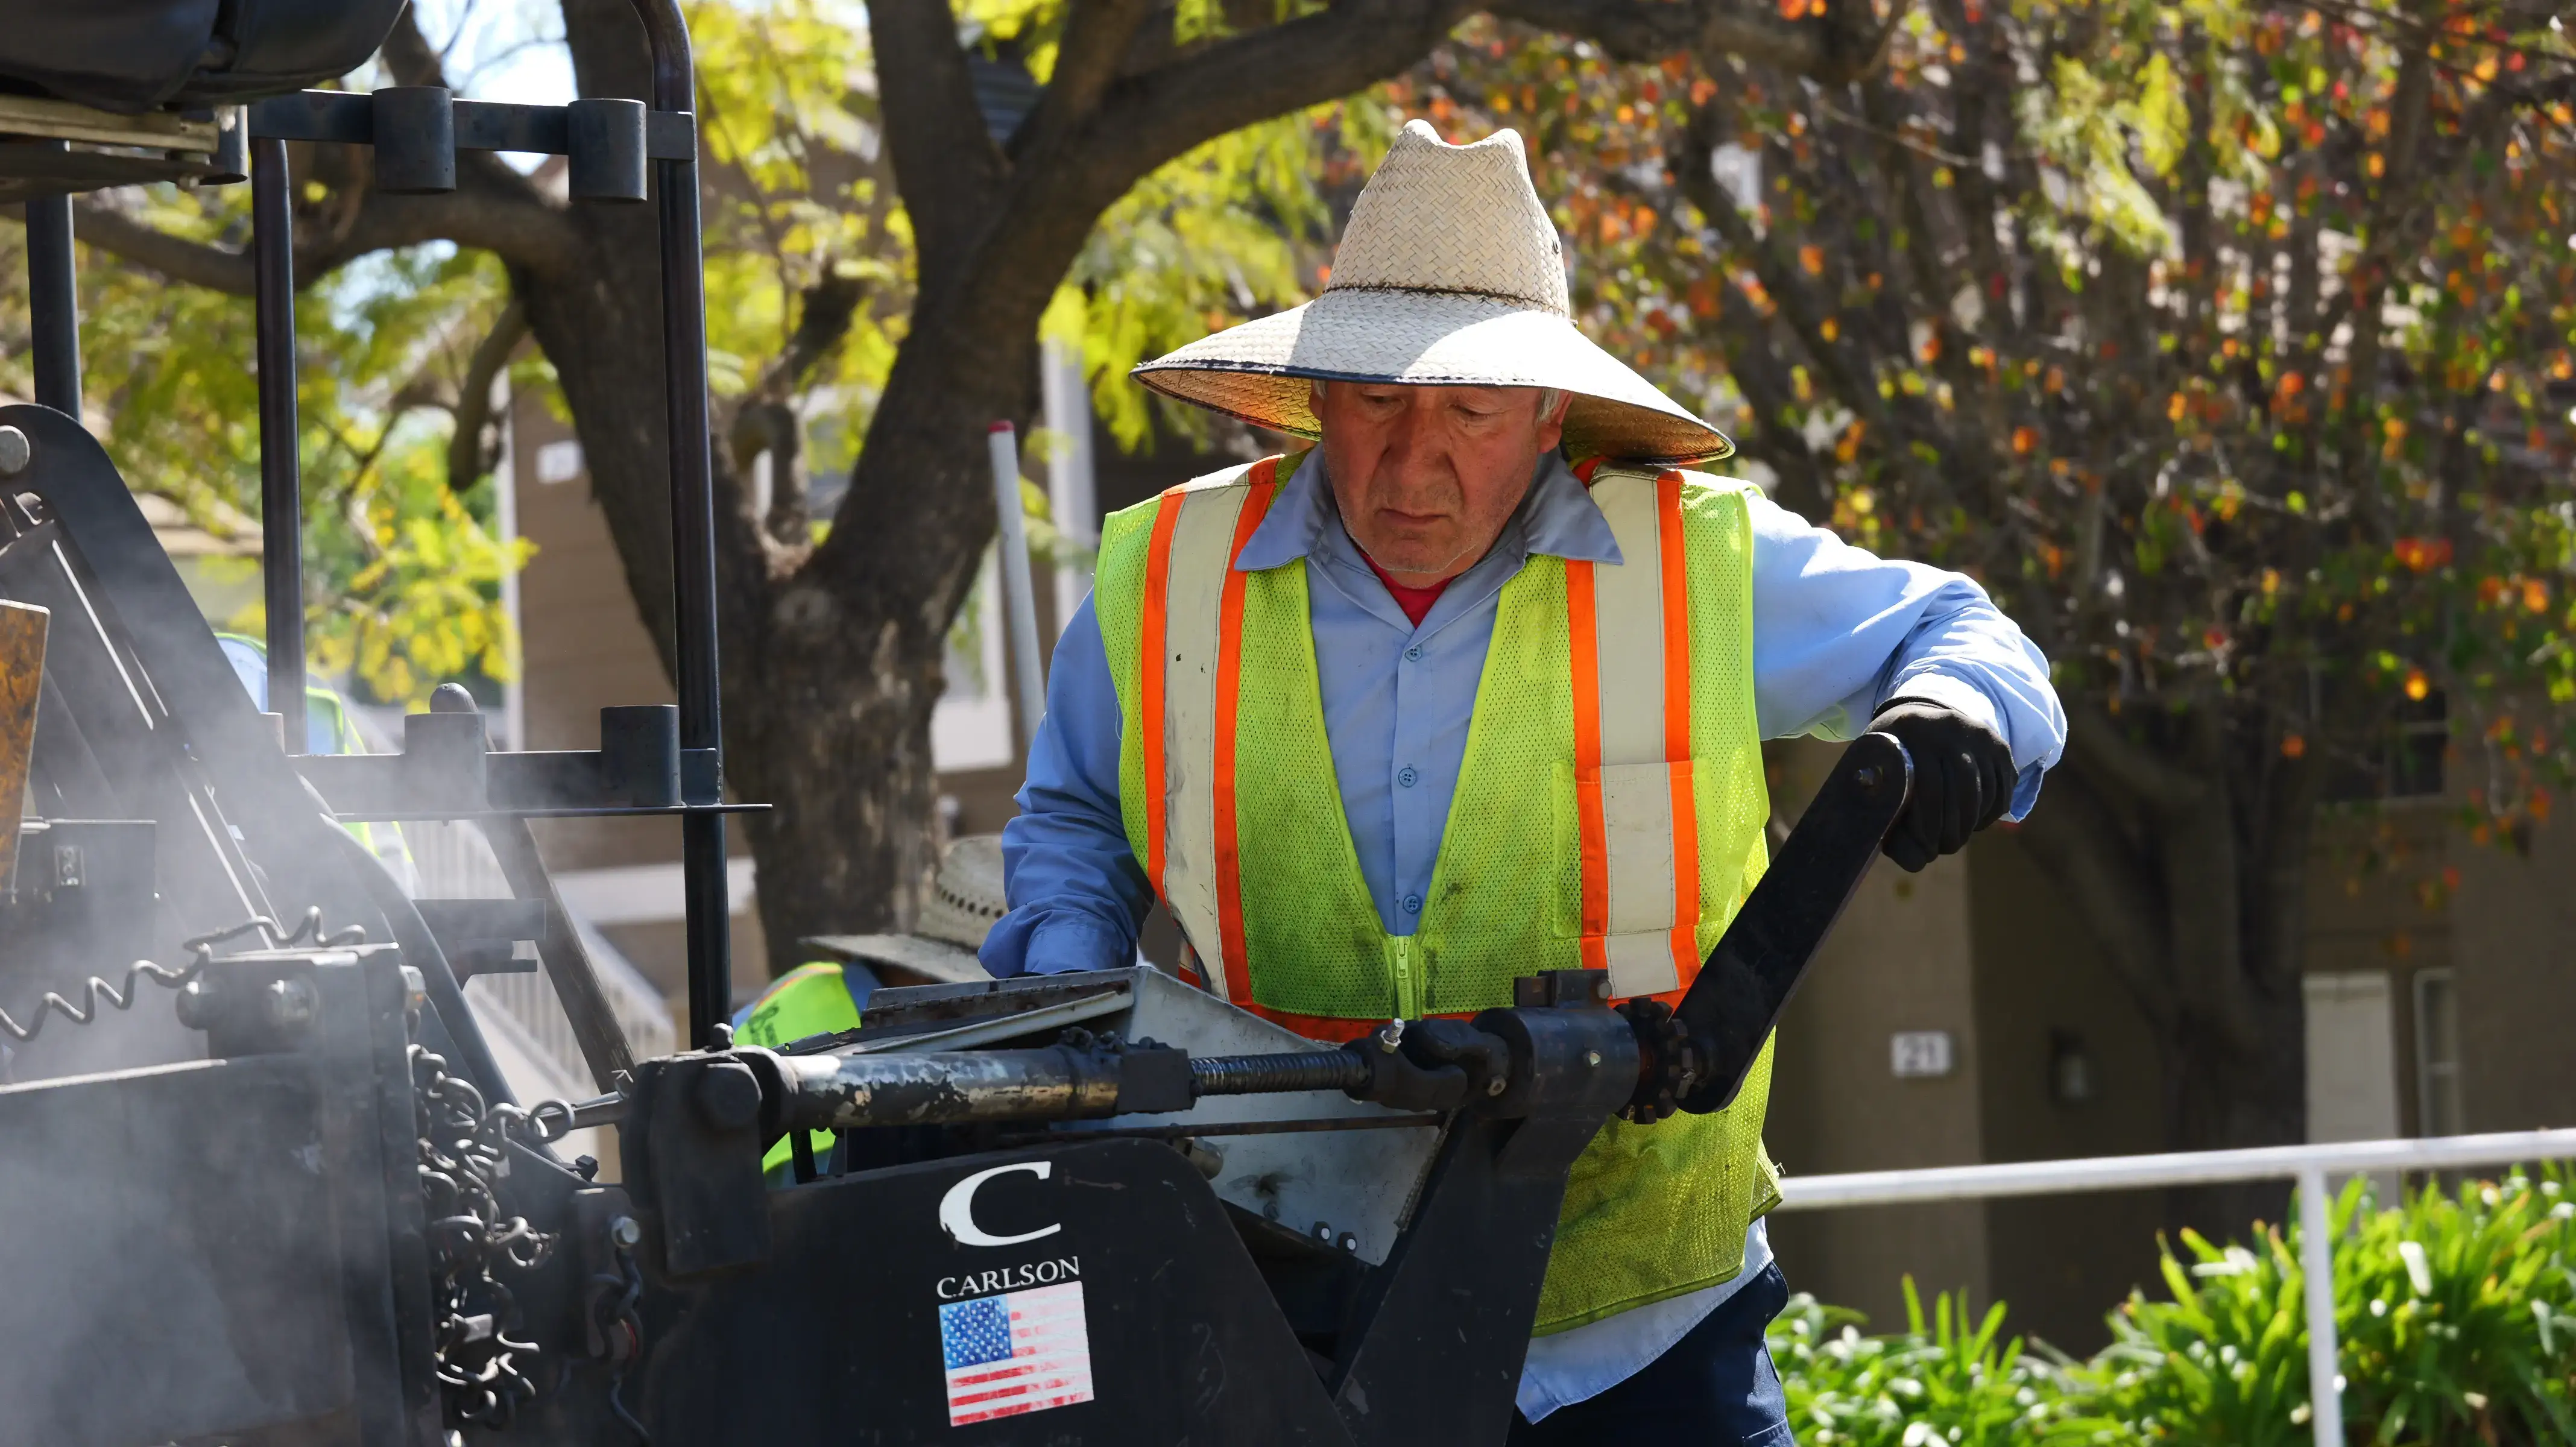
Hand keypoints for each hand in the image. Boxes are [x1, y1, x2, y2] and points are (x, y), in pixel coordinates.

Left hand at [1867, 697, 2014, 871]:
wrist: (1918, 718)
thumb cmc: (1890, 759)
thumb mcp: (1879, 782)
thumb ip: (1890, 824)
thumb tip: (1917, 862)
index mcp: (1912, 728)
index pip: (1930, 787)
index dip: (1929, 826)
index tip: (1925, 847)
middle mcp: (1950, 725)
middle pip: (1962, 791)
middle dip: (1954, 829)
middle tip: (1943, 848)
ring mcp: (1979, 733)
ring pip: (1985, 792)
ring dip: (1971, 825)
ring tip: (1955, 838)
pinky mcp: (1999, 745)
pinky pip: (2002, 791)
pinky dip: (1989, 814)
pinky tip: (1972, 823)